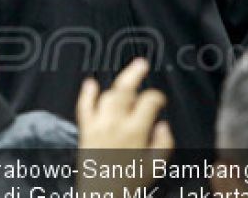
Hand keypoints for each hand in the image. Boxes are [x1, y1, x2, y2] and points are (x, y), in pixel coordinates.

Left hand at [75, 59, 173, 194]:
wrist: (102, 197)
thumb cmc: (128, 184)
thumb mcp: (155, 167)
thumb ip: (163, 143)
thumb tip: (162, 126)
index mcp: (135, 131)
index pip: (149, 101)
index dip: (157, 97)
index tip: (160, 101)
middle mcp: (116, 124)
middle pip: (124, 89)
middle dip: (134, 73)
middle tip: (141, 63)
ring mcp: (98, 125)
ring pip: (107, 96)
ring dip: (117, 88)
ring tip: (126, 87)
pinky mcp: (85, 131)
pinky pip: (84, 107)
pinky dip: (87, 93)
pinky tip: (90, 83)